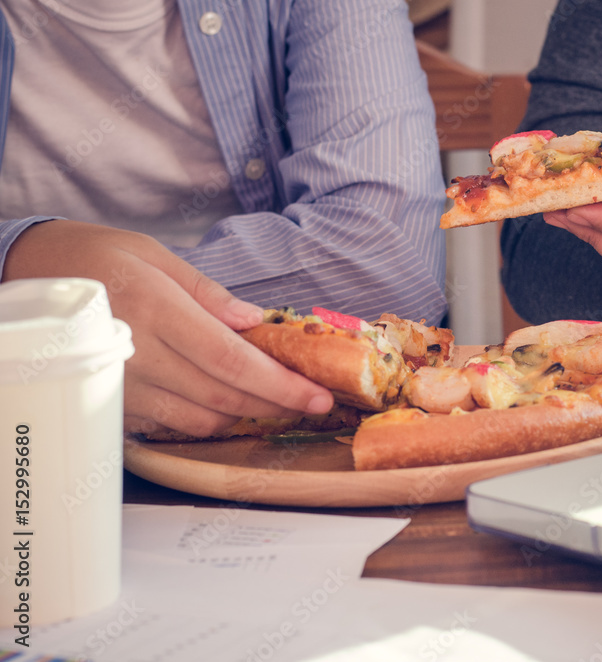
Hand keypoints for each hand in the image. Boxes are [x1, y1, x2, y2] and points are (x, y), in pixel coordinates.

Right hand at [2, 220, 333, 435]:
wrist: (25, 275)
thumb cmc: (95, 257)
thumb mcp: (155, 256)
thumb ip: (208, 294)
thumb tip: (255, 321)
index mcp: (156, 310)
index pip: (232, 360)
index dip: (279, 384)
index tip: (315, 395)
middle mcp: (138, 354)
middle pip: (223, 395)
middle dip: (275, 404)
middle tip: (312, 404)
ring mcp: (121, 386)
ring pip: (200, 419)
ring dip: (245, 416)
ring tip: (278, 404)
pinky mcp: (110, 405)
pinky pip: (170, 425)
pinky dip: (206, 421)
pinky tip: (228, 407)